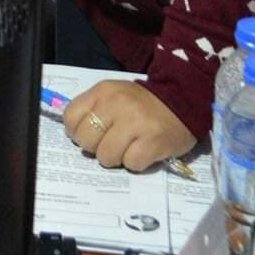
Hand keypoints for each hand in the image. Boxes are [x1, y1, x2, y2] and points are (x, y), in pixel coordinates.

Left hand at [64, 79, 194, 173]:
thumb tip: (75, 135)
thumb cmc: (142, 103)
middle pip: (86, 140)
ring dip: (116, 158)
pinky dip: (136, 163)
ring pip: (106, 156)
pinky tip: (143, 151)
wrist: (182, 100)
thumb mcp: (113, 95)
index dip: (77, 132)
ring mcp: (135, 123)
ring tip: (129, 147)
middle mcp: (117, 104)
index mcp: (103, 91)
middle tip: (111, 143)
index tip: (91, 134)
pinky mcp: (152, 142)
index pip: (71, 118)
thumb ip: (93, 110)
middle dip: (96, 147)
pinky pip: (131, 164)